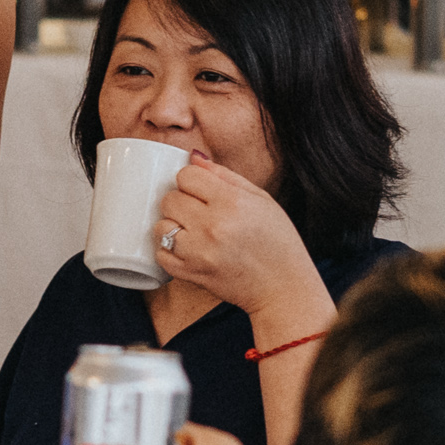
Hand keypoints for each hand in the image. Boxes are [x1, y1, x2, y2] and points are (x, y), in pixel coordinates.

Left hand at [154, 154, 329, 327]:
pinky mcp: (191, 274)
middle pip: (169, 199)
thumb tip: (194, 157)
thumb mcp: (261, 199)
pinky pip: (161, 255)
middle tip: (199, 212)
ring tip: (192, 231)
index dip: (193, 181)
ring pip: (161, 226)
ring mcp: (199, 252)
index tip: (202, 190)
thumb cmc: (278, 241)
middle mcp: (213, 226)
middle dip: (181, 201)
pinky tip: (188, 249)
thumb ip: (225, 176)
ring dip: (172, 226)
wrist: (283, 287)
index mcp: (232, 202)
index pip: (186, 175)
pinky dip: (169, 251)